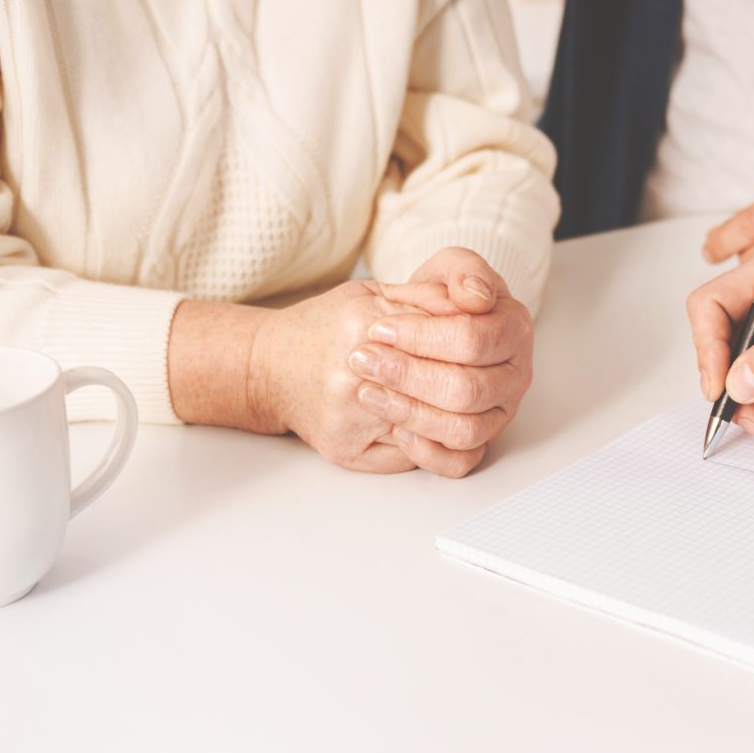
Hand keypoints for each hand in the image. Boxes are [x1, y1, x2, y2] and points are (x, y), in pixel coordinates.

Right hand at [246, 249, 530, 475]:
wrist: (267, 365)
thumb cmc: (324, 327)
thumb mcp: (374, 292)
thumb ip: (428, 296)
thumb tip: (479, 304)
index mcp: (365, 324)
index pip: (454, 339)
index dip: (478, 343)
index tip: (486, 342)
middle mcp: (354, 375)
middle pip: (456, 388)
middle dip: (478, 380)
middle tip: (485, 374)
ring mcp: (350, 420)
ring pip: (442, 430)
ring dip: (462, 415)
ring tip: (464, 403)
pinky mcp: (347, 451)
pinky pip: (415, 459)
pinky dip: (437, 447)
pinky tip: (438, 429)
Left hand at [345, 249, 534, 477]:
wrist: (430, 331)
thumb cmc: (437, 301)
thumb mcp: (449, 268)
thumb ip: (463, 270)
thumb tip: (474, 297)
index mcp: (514, 330)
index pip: (473, 340)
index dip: (423, 338)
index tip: (379, 329)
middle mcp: (515, 376)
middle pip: (467, 389)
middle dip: (408, 376)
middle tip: (363, 360)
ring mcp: (500, 413)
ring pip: (464, 430)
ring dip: (410, 413)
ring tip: (368, 392)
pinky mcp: (481, 442)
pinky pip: (461, 462)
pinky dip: (425, 451)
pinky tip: (393, 427)